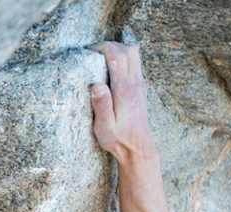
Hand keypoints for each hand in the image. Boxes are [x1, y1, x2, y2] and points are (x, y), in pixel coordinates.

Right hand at [91, 42, 156, 163]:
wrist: (138, 147)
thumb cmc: (118, 138)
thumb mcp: (104, 126)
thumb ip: (101, 104)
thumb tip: (96, 85)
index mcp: (125, 90)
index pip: (118, 57)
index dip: (104, 48)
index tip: (89, 51)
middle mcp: (135, 84)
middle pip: (130, 50)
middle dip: (112, 45)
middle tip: (95, 51)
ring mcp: (140, 84)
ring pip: (135, 54)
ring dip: (119, 50)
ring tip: (102, 57)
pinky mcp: (140, 88)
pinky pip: (135, 64)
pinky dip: (124, 58)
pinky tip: (112, 68)